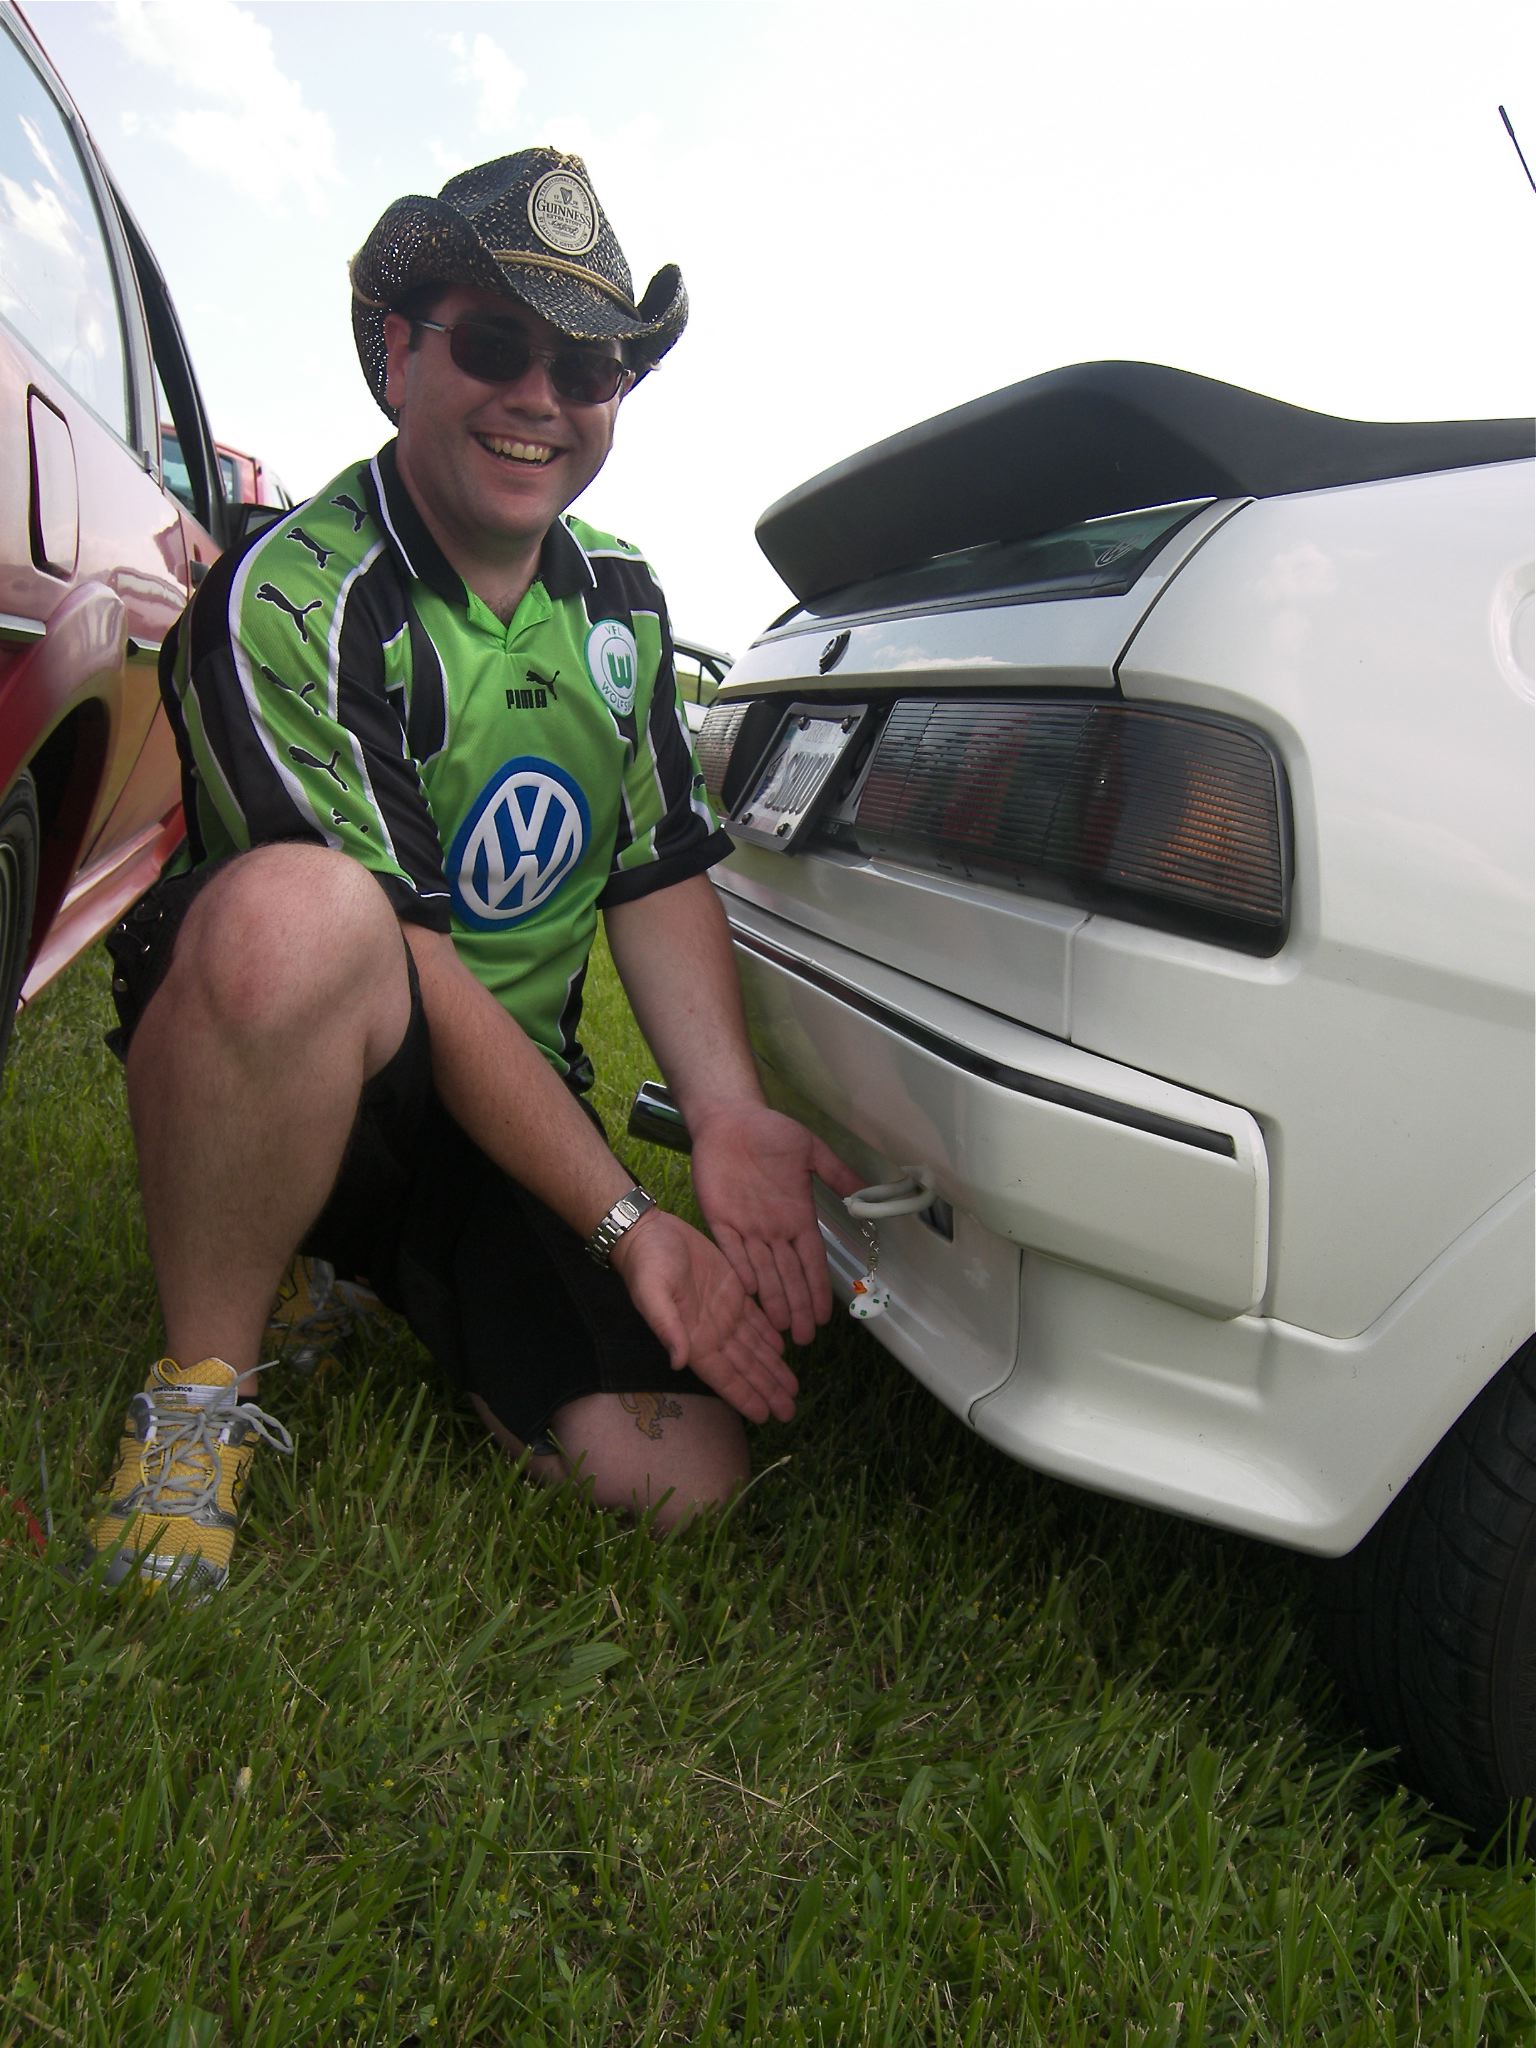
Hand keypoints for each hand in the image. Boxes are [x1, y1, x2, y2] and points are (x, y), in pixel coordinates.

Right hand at [611, 1208, 798, 1423]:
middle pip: (745, 1368)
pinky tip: (782, 1349)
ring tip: (792, 1388)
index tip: (764, 1415)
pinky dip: (769, 1337)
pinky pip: (756, 1320)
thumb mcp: (653, 1294)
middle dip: (767, 1389)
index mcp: (694, 1338)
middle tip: (790, 1411)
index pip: (724, 1376)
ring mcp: (724, 1313)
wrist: (649, 1232)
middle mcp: (712, 1332)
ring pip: (754, 1348)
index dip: (744, 1395)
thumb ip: (667, 1328)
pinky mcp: (733, 1292)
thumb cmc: (647, 1265)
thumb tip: (678, 1362)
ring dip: (772, 1368)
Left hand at [690, 1104, 862, 1344]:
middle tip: (803, 1339)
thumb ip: (836, 1173)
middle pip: (788, 1276)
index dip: (818, 1288)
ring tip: (781, 1328)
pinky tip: (749, 1292)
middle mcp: (773, 1230)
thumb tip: (868, 1190)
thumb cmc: (770, 1132)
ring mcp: (746, 1227)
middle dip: (797, 1306)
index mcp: (797, 1216)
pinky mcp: (719, 1219)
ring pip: (763, 1271)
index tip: (826, 1316)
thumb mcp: (810, 1150)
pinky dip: (740, 1270)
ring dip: (772, 1299)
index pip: (811, 1261)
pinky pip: (731, 1250)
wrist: (730, 1118)